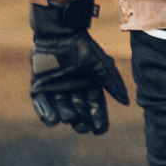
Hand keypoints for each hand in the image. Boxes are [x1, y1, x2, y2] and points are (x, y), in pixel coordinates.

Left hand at [30, 0, 128, 134]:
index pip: (95, 107)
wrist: (60, 35)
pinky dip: (46, 113)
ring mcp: (56, 90)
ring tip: (68, 117)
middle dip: (81, 122)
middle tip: (83, 126)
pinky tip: (52, 120)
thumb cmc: (84, 48)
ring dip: (65, 116)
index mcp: (89, 86)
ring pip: (61, 111)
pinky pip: (41, 106)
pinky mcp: (39, 88)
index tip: (100, 130)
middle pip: (78, 113)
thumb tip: (126, 102)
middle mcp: (73, 91)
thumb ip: (112, 83)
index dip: (98, 119)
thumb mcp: (102, 65)